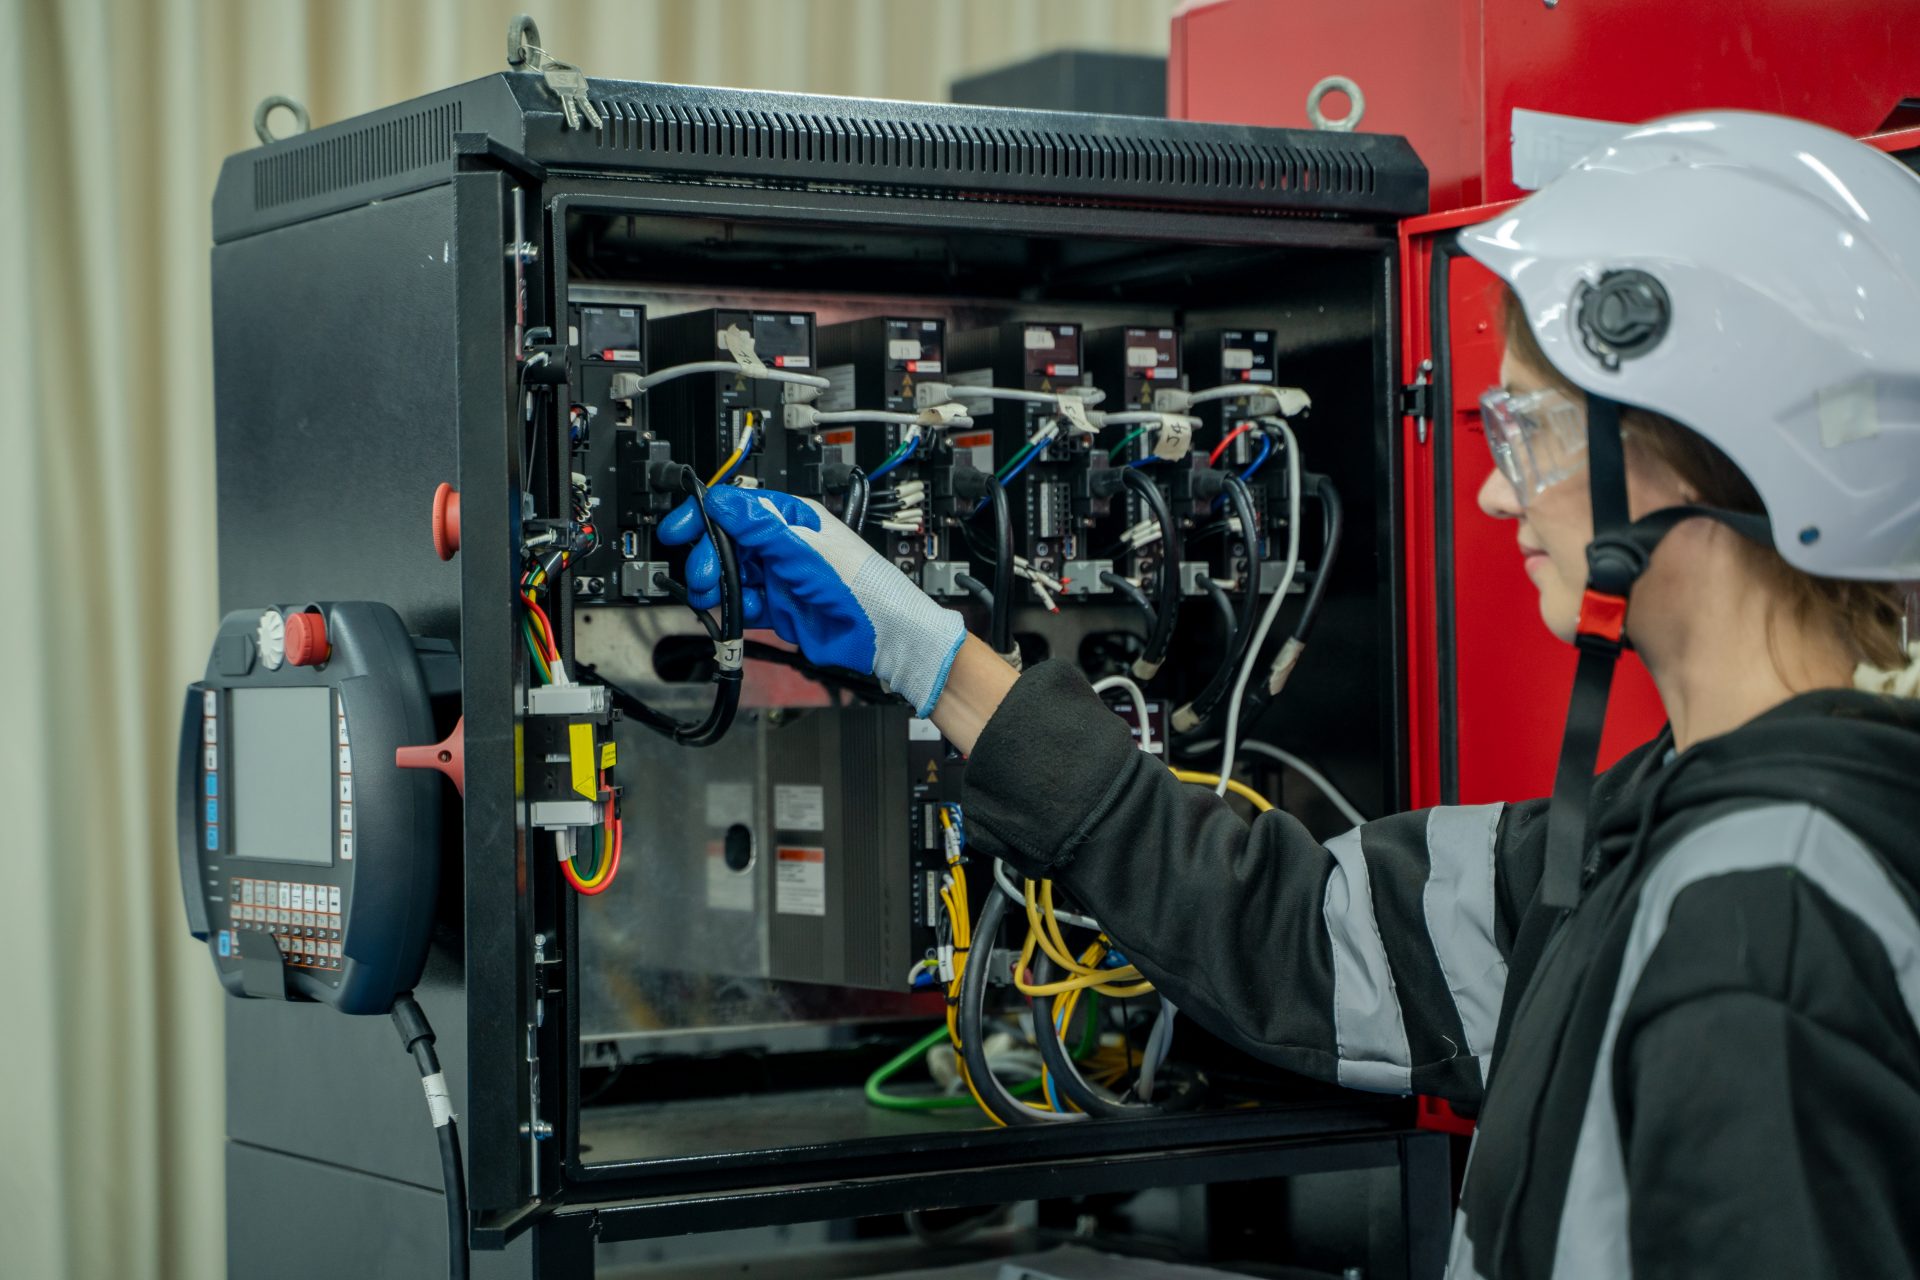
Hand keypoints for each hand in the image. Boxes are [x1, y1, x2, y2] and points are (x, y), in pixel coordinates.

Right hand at [657, 485, 966, 716]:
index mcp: (791, 519)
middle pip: (728, 544)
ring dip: (717, 587)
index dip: (705, 517)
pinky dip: (735, 609)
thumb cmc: (859, 585)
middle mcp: (784, 545)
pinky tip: (736, 613)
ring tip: (712, 598)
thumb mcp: (802, 549)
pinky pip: (745, 604)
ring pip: (732, 575)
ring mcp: (781, 577)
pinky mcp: (779, 607)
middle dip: (709, 558)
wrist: (880, 635)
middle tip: (702, 576)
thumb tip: (723, 501)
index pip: (737, 508)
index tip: (680, 529)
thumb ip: (759, 526)